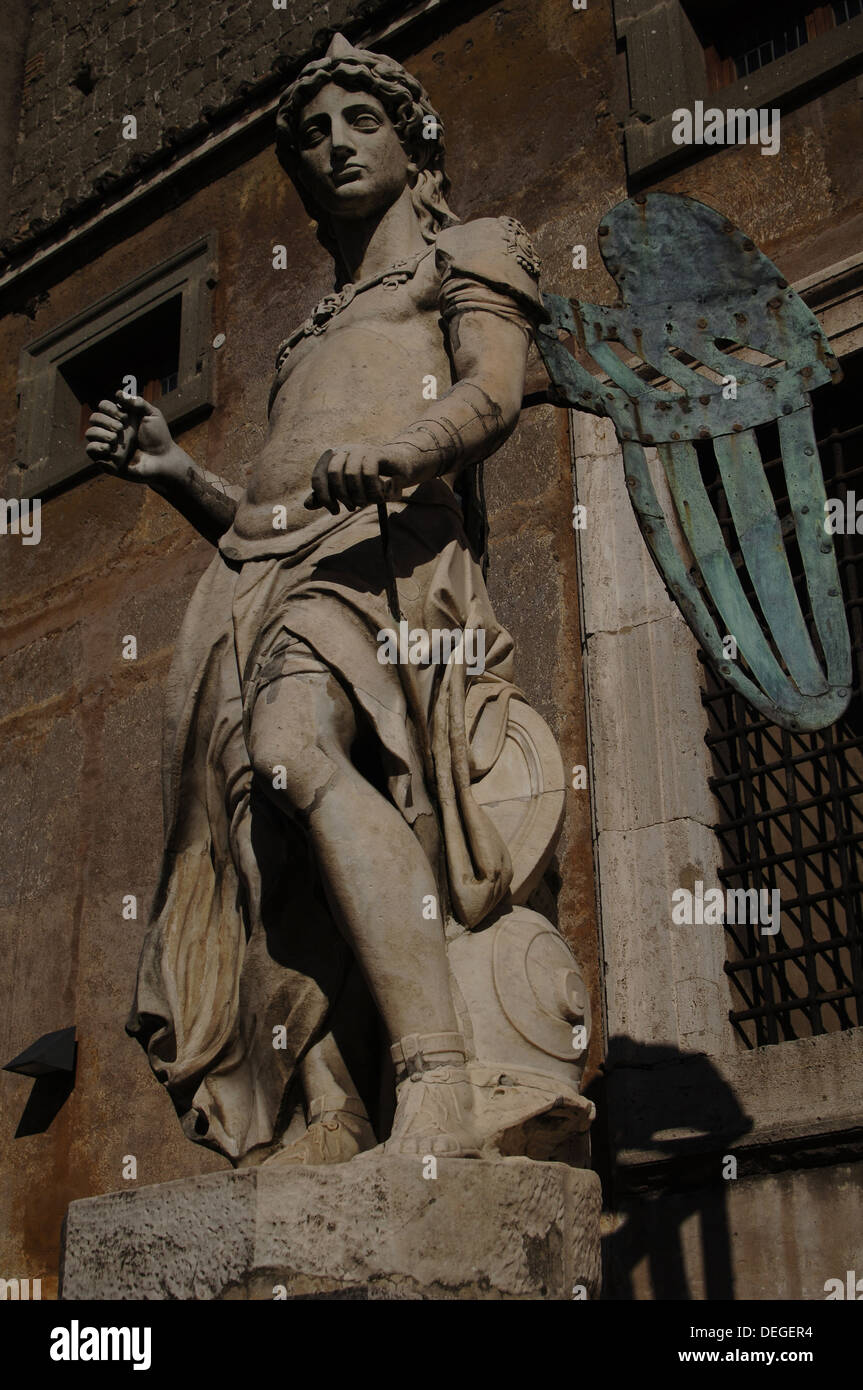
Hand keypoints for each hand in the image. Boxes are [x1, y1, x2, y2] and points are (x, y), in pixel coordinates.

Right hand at [84, 391, 182, 482]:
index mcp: (121, 418)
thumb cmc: (159, 438)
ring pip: (89, 433)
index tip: (125, 417)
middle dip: (106, 421)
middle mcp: (112, 430)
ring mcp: (108, 445)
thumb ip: (137, 402)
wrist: (162, 460)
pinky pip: (90, 450)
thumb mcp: (152, 414)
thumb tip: (117, 393)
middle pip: (94, 418)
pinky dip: (97, 446)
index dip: (109, 408)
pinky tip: (110, 449)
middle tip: (121, 429)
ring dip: (101, 433)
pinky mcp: (106, 460)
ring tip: (115, 439)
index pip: (103, 406)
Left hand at [304, 441, 428, 514]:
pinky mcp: (376, 453)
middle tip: (352, 508)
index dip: (324, 497)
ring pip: (351, 474)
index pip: (318, 477)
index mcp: (332, 459)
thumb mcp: (348, 491)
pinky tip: (378, 498)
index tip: (335, 511)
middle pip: (333, 474)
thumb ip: (327, 496)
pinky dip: (372, 490)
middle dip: (342, 495)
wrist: (399, 468)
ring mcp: (360, 449)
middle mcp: (343, 451)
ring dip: (358, 494)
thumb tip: (306, 505)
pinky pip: (368, 473)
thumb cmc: (371, 481)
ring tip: (366, 502)